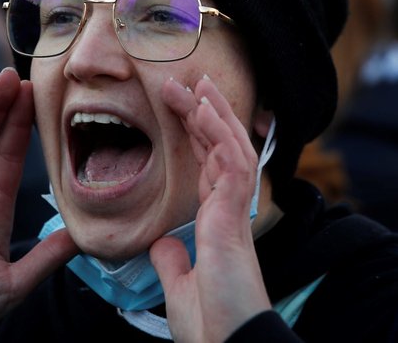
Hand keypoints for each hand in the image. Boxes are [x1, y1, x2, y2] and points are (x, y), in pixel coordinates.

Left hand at [152, 76, 271, 341]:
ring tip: (198, 83)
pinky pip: (234, 163)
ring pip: (232, 147)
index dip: (197, 133)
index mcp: (217, 222)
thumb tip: (161, 245)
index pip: (208, 165)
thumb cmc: (211, 324)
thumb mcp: (180, 287)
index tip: (185, 105)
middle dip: (204, 112)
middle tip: (186, 81)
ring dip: (214, 113)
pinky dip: (221, 133)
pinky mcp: (236, 216)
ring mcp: (236, 211)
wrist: (228, 342)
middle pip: (220, 148)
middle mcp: (230, 210)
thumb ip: (173, 261)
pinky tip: (207, 109)